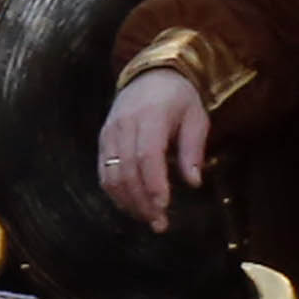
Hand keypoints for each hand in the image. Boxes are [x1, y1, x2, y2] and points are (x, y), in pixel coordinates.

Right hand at [97, 71, 208, 231]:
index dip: (154, 184)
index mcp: (151, 116)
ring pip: (112, 175)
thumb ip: (193, 150)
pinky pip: (104, 172)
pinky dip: (116, 193)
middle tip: (160, 224)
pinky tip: (132, 206)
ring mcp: (110, 133)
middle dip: (143, 201)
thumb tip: (194, 183)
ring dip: (129, 202)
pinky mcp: (103, 140)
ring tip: (148, 219)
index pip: (147, 155)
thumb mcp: (196, 118)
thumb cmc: (179, 98)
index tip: (164, 207)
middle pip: (128, 170)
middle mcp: (125, 125)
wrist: (150, 74)